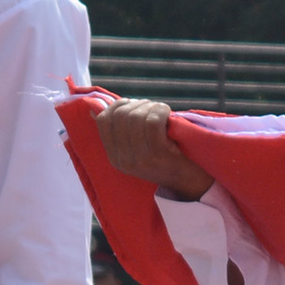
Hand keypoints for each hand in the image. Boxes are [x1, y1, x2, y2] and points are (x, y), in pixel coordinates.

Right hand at [94, 98, 212, 200]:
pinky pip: (152, 122)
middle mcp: (123, 160)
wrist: (190, 180)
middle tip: (151, 107)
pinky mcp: (158, 155)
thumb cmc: (165, 157)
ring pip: (136, 117)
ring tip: (161, 110)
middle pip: (121, 116)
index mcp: (115, 157)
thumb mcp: (137, 148)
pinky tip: (168, 114)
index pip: (104, 121)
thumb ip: (120, 130)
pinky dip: (160, 111)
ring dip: (151, 106)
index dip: (117, 106)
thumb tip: (93, 110)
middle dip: (137, 104)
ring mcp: (140, 159)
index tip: (132, 104)